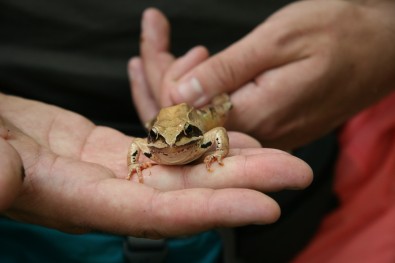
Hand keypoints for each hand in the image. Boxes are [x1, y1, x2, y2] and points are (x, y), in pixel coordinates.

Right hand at [0, 93, 311, 237]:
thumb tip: (6, 182)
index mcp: (80, 200)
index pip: (159, 212)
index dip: (215, 211)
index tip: (267, 205)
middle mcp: (108, 192)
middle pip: (188, 191)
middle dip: (244, 182)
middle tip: (297, 170)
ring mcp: (114, 171)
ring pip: (184, 167)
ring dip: (232, 159)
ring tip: (277, 151)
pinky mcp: (112, 149)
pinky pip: (167, 148)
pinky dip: (200, 142)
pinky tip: (229, 133)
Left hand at [130, 1, 394, 148]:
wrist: (382, 47)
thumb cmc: (339, 33)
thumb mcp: (278, 41)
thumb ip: (226, 73)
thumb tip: (179, 96)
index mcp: (255, 117)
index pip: (183, 113)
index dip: (162, 73)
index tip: (157, 29)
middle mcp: (254, 137)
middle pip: (184, 119)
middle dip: (157, 71)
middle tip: (153, 29)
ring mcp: (259, 136)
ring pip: (197, 118)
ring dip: (170, 79)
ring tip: (154, 43)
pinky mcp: (265, 126)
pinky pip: (217, 115)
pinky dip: (195, 89)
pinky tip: (184, 67)